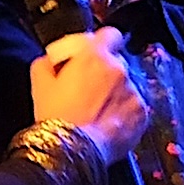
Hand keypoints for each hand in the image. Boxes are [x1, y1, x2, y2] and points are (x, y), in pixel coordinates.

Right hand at [29, 28, 149, 172]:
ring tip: (98, 109)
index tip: (95, 52)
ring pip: (128, 84)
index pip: (111, 34)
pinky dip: (125, 110)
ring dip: (116, 91)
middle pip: (118, 61)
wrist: (74, 150)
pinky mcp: (143, 113)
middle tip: (89, 86)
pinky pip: (135, 105)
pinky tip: (108, 121)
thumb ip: (48, 62)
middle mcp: (120, 70)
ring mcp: (134, 92)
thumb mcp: (40, 82)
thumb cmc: (56, 116)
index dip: (103, 42)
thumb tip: (52, 60)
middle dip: (105, 71)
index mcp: (95, 56)